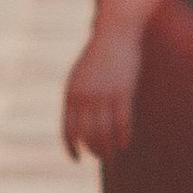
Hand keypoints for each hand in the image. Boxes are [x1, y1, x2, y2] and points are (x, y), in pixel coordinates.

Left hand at [61, 19, 142, 161]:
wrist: (115, 33)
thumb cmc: (97, 55)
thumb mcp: (78, 76)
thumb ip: (75, 98)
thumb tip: (76, 122)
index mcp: (71, 95)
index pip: (68, 130)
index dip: (72, 148)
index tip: (78, 158)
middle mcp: (86, 98)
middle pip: (88, 136)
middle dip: (94, 151)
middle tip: (102, 159)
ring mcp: (105, 96)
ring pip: (105, 133)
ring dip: (109, 149)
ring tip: (113, 156)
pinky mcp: (123, 93)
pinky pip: (123, 123)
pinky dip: (123, 137)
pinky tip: (125, 144)